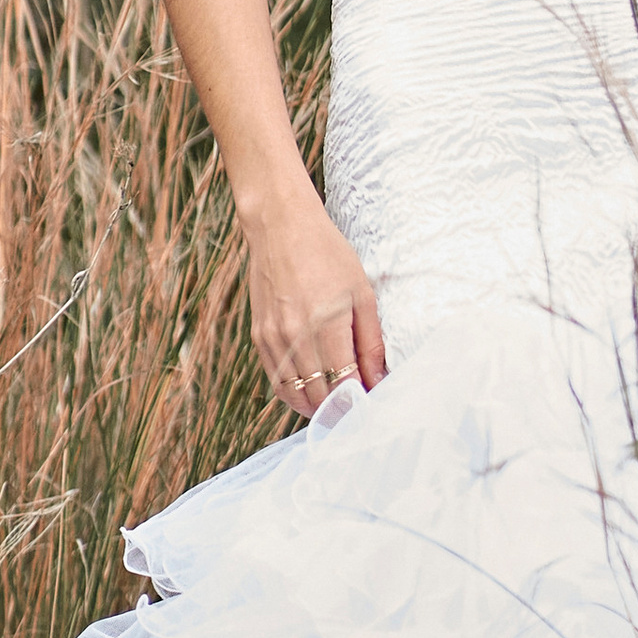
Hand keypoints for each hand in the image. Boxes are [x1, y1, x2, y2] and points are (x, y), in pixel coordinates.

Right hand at [246, 187, 386, 416]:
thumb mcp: (362, 293)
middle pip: (319, 396)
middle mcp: (295, 335)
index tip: (372, 406)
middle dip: (340, 410)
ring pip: (295, 395)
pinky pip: (277, 380)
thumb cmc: (328, 255)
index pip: (344, 384)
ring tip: (337, 407)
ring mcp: (273, 337)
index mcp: (326, 323)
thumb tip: (378, 380)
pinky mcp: (259, 336)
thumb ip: (371, 341)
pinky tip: (313, 392)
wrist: (281, 227)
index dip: (359, 402)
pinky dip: (295, 394)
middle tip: (358, 410)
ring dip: (317, 408)